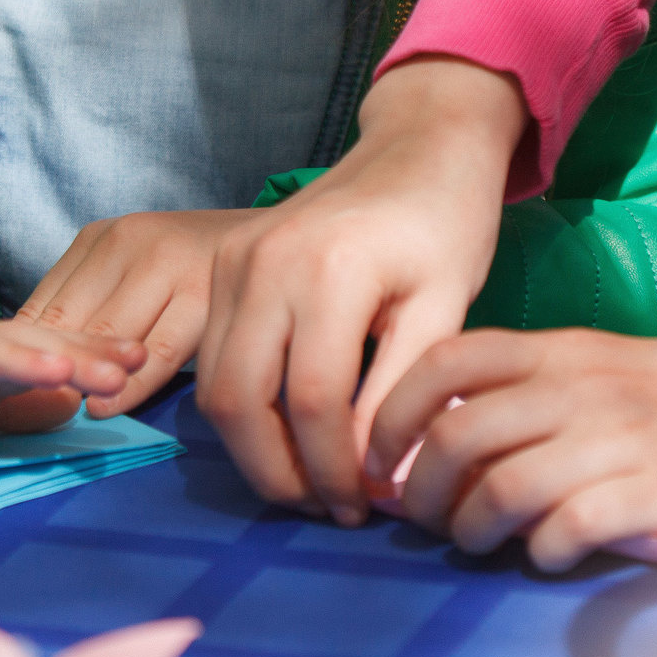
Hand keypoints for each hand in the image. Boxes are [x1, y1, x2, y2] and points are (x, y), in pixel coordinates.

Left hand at [19, 210, 247, 416]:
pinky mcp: (208, 294)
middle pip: (73, 321)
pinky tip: (107, 407)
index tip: (16, 395)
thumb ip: (90, 305)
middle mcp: (133, 242)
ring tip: (65, 415)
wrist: (279, 239)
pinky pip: (158, 352)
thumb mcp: (133, 270)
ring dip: (86, 379)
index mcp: (103, 237)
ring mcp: (172, 264)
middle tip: (33, 413)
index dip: (27, 355)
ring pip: (112, 336)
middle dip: (52, 370)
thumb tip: (36, 361)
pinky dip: (128, 385)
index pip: (45, 304)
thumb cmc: (195, 268)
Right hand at [199, 58, 525, 524]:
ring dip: (253, 448)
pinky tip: (286, 433)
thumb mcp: (444, 309)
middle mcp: (264, 264)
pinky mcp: (220, 265)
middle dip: (278, 472)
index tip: (362, 505)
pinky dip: (241, 408)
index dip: (334, 469)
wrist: (415, 148)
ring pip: (213, 387)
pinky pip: (211, 358)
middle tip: (325, 508)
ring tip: (308, 480)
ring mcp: (232, 262)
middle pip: (241, 401)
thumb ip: (403, 395)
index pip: (313, 401)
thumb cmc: (444, 225)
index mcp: (330, 272)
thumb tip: (378, 483)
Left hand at [364, 288, 656, 571]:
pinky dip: (545, 549)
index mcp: (557, 351)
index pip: (444, 361)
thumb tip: (444, 443)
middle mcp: (578, 388)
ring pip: (505, 484)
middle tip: (429, 522)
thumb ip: (529, 393)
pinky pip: (574, 523)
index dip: (393, 414)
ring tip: (482, 544)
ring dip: (474, 527)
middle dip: (423, 491)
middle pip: (457, 435)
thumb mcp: (598, 368)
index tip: (382, 462)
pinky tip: (550, 555)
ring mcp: (620, 439)